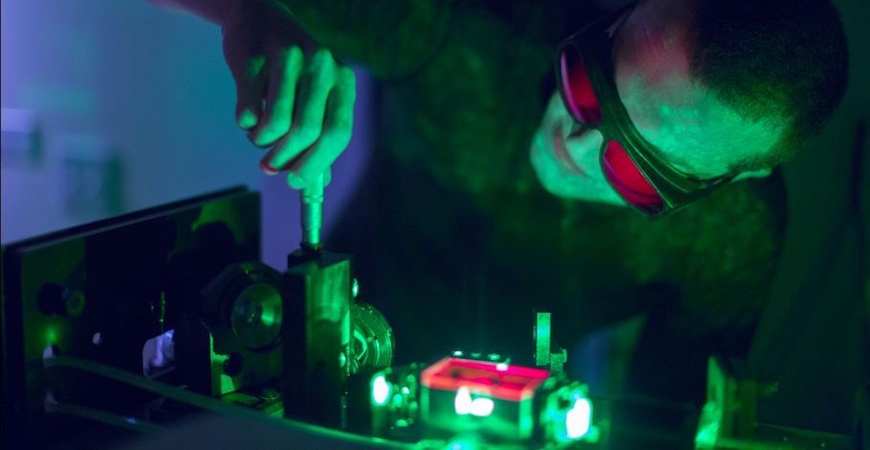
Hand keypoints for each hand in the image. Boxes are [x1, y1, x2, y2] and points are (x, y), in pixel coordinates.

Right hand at [221, 1, 355, 188]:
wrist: (257, 18)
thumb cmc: (291, 70)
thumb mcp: (315, 95)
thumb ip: (320, 137)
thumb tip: (318, 183)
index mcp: (343, 79)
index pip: (338, 133)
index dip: (317, 163)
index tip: (296, 182)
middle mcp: (321, 65)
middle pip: (308, 131)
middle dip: (286, 158)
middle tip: (269, 167)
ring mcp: (288, 58)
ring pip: (277, 123)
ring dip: (263, 141)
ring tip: (258, 137)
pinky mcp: (254, 56)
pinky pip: (249, 109)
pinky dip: (246, 123)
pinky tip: (248, 118)